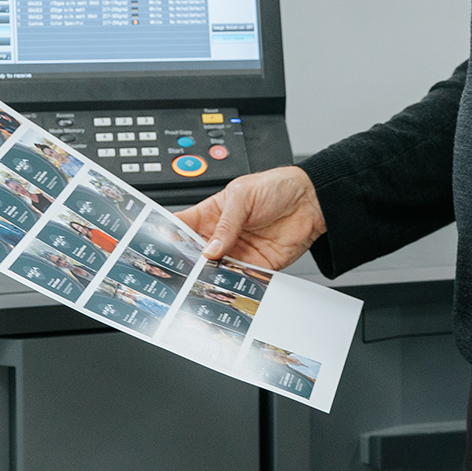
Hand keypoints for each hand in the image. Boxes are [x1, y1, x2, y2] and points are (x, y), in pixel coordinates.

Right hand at [175, 166, 326, 269]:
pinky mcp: (256, 266)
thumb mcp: (243, 195)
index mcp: (214, 212)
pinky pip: (240, 279)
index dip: (170, 236)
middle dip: (187, 262)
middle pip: (196, 254)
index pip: (184, 226)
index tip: (160, 247)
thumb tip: (209, 248)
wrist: (311, 200)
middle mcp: (223, 235)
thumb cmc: (278, 187)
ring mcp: (238, 251)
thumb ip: (226, 222)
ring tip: (202, 279)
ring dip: (209, 275)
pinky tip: (227, 283)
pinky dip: (232, 283)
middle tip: (180, 270)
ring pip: (215, 270)